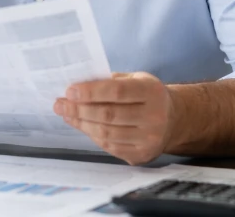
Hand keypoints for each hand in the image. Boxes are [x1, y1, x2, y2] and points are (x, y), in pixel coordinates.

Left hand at [54, 72, 176, 164]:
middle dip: (79, 109)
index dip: (90, 92)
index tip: (69, 91)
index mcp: (151, 92)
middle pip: (108, 115)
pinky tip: (82, 125)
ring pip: (107, 133)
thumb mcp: (135, 79)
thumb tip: (77, 87)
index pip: (117, 92)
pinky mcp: (142, 154)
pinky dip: (92, 135)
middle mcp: (154, 117)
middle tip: (59, 104)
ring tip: (67, 114)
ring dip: (82, 123)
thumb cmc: (146, 95)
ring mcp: (149, 139)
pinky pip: (110, 146)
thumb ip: (110, 81)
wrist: (174, 119)